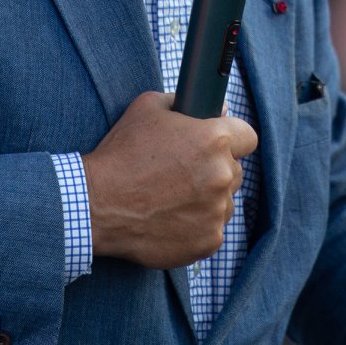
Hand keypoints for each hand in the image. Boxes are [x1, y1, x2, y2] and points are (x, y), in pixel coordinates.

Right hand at [81, 90, 257, 267]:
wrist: (97, 204)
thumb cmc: (121, 153)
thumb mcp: (148, 107)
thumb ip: (184, 102)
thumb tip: (213, 108)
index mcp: (214, 139)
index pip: (248, 137)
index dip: (233, 138)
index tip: (221, 144)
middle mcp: (222, 175)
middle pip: (235, 170)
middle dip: (215, 170)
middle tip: (183, 173)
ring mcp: (217, 212)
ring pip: (225, 202)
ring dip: (207, 200)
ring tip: (172, 198)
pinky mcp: (209, 241)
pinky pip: (213, 230)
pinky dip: (196, 226)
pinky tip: (171, 219)